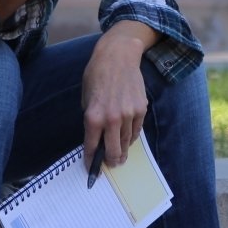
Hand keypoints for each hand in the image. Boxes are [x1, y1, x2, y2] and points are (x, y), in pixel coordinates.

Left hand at [81, 23, 155, 170]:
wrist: (118, 57)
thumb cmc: (97, 75)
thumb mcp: (86, 98)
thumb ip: (91, 119)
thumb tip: (96, 137)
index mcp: (93, 117)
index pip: (91, 147)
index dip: (90, 161)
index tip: (91, 169)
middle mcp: (111, 119)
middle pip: (112, 151)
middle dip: (110, 161)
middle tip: (110, 165)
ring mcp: (128, 115)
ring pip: (126, 142)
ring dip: (122, 150)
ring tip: (120, 155)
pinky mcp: (141, 109)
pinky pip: (136, 130)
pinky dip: (131, 137)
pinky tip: (127, 139)